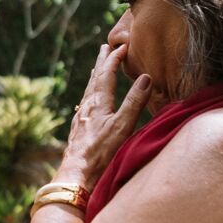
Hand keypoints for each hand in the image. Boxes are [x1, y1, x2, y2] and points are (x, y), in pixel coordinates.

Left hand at [57, 43, 151, 191]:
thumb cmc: (100, 153)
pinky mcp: (78, 130)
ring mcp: (81, 119)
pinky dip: (91, 95)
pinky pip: (85, 105)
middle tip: (103, 48)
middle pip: (95, 79)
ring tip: (97, 69)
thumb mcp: (122, 126)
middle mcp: (87, 107)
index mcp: (98, 103)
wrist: (76, 175)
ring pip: (89, 91)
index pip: (107, 74)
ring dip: (95, 77)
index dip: (114, 59)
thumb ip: (134, 102)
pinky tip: (89, 103)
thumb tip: (146, 77)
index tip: (122, 46)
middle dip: (101, 62)